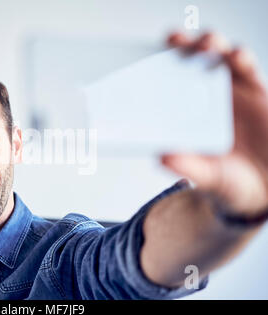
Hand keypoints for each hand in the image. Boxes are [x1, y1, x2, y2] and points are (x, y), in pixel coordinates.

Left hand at [161, 32, 267, 214]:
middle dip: (182, 46)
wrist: (263, 188)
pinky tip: (234, 57)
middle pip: (190, 62)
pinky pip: (246, 69)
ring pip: (217, 58)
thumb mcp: (205, 175)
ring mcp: (229, 93)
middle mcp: (204, 99)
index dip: (157, 67)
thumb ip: (186, 165)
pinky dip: (240, 58)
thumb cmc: (226, 180)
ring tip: (205, 45)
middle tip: (174, 40)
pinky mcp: (255, 92)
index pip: (167, 83)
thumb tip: (163, 155)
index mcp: (184, 114)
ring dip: (210, 45)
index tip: (144, 56)